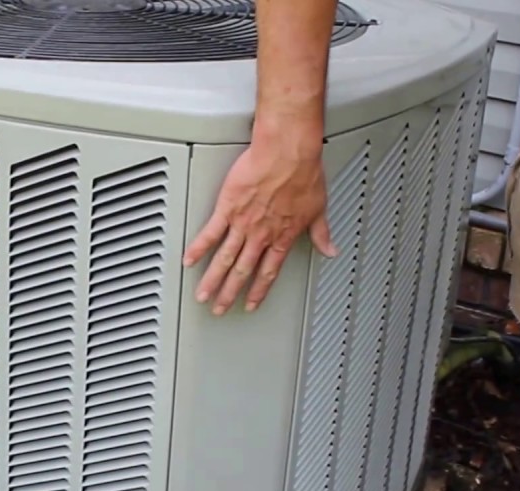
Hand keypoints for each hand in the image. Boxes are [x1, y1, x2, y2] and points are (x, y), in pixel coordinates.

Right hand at [181, 138, 335, 314]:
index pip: (269, 272)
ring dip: (212, 280)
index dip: (259, 291)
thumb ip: (321, 233)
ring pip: (224, 259)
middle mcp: (261, 235)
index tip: (250, 303)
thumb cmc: (304, 173)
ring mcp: (242, 224)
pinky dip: (198, 248)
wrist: (288, 153)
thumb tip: (331, 249)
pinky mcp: (227, 208)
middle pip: (242, 272)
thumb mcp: (318, 208)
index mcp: (281, 236)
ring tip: (202, 295)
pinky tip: (188, 260)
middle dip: (229, 294)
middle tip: (219, 308)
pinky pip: (210, 233)